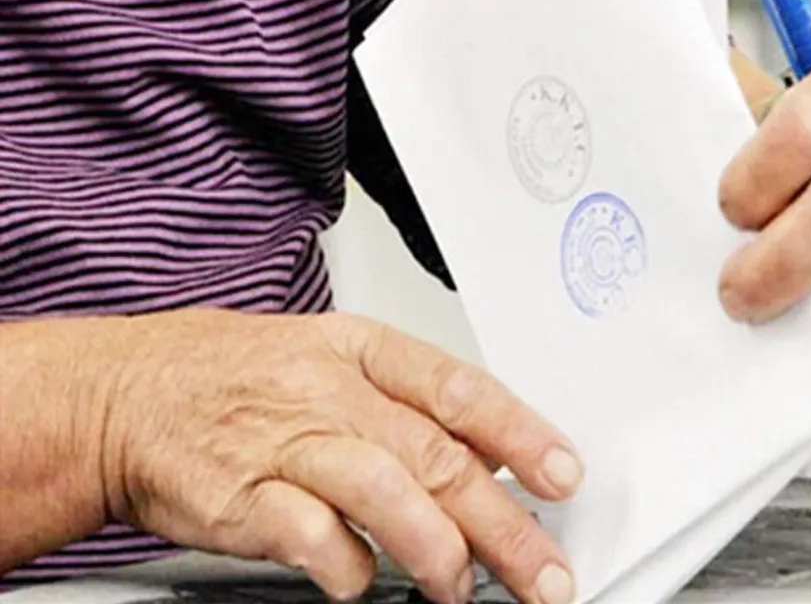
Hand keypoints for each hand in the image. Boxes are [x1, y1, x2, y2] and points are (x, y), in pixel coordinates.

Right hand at [92, 309, 580, 603]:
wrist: (124, 394)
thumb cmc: (234, 378)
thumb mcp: (329, 360)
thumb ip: (408, 407)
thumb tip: (493, 456)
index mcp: (362, 352)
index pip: (459, 389)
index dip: (520, 433)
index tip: (563, 474)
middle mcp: (330, 392)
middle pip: (436, 456)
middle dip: (503, 522)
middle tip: (545, 570)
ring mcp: (285, 442)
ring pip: (382, 489)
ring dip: (433, 547)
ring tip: (459, 586)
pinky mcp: (239, 496)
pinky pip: (308, 535)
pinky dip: (345, 565)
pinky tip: (362, 582)